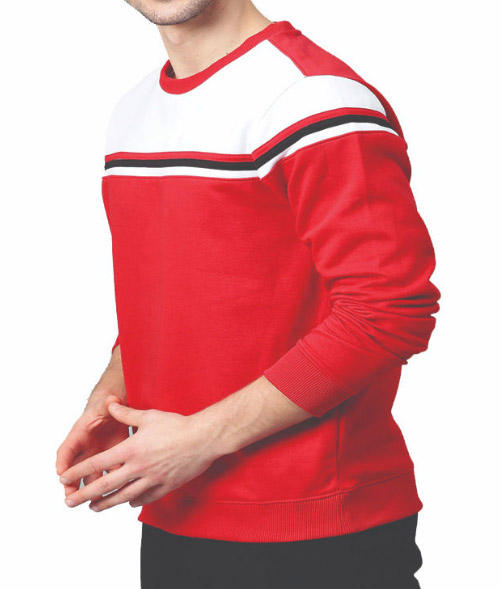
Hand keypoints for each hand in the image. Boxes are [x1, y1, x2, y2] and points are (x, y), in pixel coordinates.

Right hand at [56, 394, 128, 496]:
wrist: (116, 409)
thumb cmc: (106, 406)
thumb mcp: (107, 403)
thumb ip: (109, 404)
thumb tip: (112, 400)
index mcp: (80, 434)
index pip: (66, 449)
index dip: (63, 462)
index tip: (61, 474)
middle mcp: (85, 448)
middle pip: (74, 469)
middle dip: (71, 484)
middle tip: (71, 498)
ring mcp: (97, 455)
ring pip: (90, 476)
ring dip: (89, 490)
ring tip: (91, 503)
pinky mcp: (111, 458)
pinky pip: (108, 474)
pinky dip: (110, 484)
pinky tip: (114, 494)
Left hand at [59, 403, 224, 511]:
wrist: (203, 438)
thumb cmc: (177, 425)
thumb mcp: (148, 416)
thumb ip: (125, 413)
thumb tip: (109, 404)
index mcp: (131, 450)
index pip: (97, 463)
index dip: (78, 471)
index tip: (64, 478)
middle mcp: (138, 468)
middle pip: (105, 485)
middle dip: (84, 495)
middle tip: (69, 502)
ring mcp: (152, 479)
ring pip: (123, 497)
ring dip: (105, 504)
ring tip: (93, 508)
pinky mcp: (165, 486)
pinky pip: (145, 498)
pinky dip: (133, 501)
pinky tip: (126, 502)